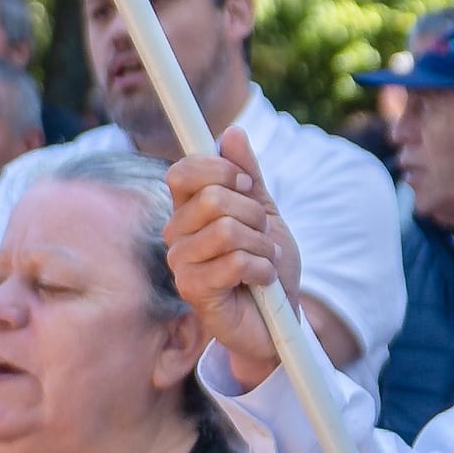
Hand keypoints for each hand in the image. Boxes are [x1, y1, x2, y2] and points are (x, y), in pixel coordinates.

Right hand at [161, 139, 291, 390]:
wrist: (277, 320)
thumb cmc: (266, 266)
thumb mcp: (265, 214)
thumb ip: (248, 175)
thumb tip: (232, 132)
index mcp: (189, 210)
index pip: (183, 171)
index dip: (221, 170)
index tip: (248, 187)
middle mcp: (177, 234)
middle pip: (213, 198)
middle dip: (254, 215)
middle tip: (263, 237)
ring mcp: (181, 264)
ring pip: (227, 230)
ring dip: (261, 246)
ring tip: (264, 261)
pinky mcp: (193, 291)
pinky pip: (233, 262)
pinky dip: (261, 269)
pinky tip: (261, 281)